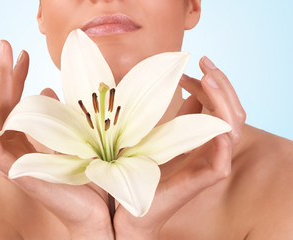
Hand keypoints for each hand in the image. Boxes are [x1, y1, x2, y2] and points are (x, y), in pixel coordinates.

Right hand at [0, 40, 113, 239]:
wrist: (95, 211)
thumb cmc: (87, 176)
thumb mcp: (73, 135)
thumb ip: (56, 114)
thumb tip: (47, 90)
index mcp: (31, 138)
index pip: (17, 102)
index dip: (18, 77)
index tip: (25, 54)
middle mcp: (19, 146)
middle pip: (3, 105)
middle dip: (3, 74)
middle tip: (4, 45)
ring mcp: (15, 159)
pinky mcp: (15, 171)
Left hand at [114, 56, 245, 239]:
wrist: (133, 204)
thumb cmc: (145, 168)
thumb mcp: (163, 131)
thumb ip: (180, 115)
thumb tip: (189, 88)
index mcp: (204, 138)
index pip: (220, 106)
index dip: (210, 85)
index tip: (188, 71)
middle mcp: (211, 148)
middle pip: (232, 111)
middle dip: (221, 84)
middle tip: (205, 62)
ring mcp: (211, 163)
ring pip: (232, 127)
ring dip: (223, 99)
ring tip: (208, 77)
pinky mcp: (207, 178)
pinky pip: (223, 154)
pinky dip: (222, 133)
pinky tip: (213, 116)